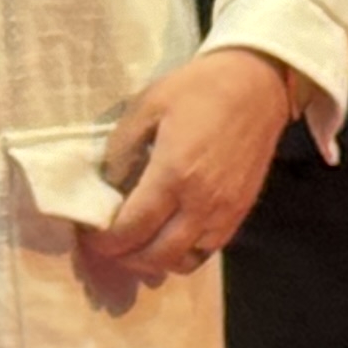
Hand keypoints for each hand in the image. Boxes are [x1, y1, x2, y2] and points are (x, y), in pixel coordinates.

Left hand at [85, 48, 304, 284]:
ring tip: (138, 246)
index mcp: (173, 175)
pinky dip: (185, 254)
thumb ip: (121, 148)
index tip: (90, 236)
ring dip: (156, 261)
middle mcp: (200, 202)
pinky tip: (171, 239)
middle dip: (125, 257)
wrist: (257, 85)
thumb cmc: (199, 90)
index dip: (105, 241)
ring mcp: (224, 210)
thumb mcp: (147, 106)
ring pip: (185, 260)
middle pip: (156, 254)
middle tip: (108, 246)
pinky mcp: (241, 210)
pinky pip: (209, 249)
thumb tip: (110, 183)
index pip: (131, 228)